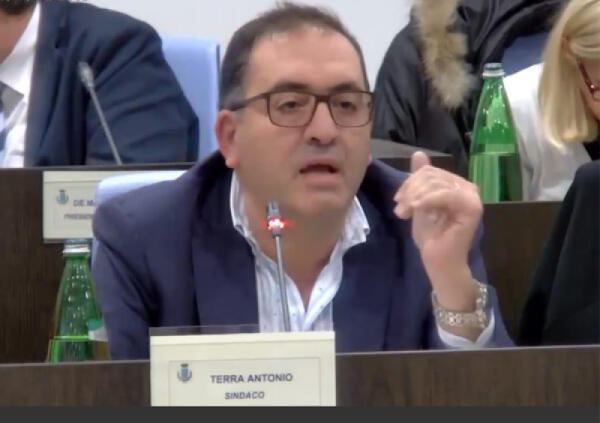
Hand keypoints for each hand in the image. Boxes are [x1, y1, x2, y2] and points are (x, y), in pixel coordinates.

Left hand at [394, 152, 482, 312]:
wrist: (439, 262)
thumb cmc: (430, 236)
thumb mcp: (419, 203)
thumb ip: (420, 180)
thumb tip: (419, 153)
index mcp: (456, 185)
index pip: (428, 171)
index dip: (409, 182)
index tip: (398, 201)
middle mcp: (467, 187)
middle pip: (430, 174)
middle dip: (410, 190)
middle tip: (399, 210)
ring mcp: (472, 196)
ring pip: (434, 182)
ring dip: (414, 197)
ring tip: (404, 213)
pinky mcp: (472, 207)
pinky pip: (444, 194)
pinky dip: (426, 200)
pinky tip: (414, 210)